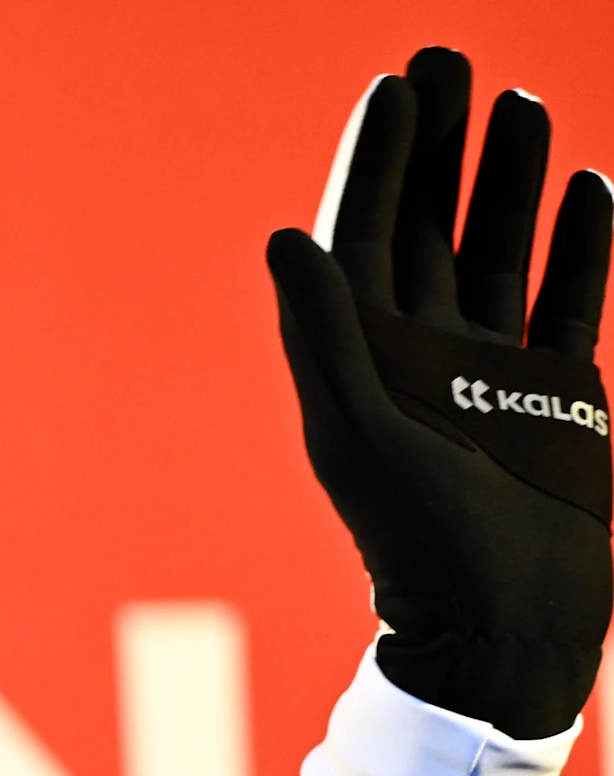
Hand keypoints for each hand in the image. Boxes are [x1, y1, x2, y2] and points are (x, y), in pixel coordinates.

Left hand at [268, 47, 610, 738]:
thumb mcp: (356, 434)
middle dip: (441, 146)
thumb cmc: (417, 544)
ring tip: (522, 100)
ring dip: (509, 179)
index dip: (380, 159)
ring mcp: (492, 372)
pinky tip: (590, 185)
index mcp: (365, 359)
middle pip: (430, 226)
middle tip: (450, 56)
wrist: (498, 625)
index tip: (396, 84)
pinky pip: (569, 301)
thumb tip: (286, 239)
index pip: (366, 236)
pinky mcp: (556, 396)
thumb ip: (322, 335)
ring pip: (503, 250)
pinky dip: (582, 246)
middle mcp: (424, 356)